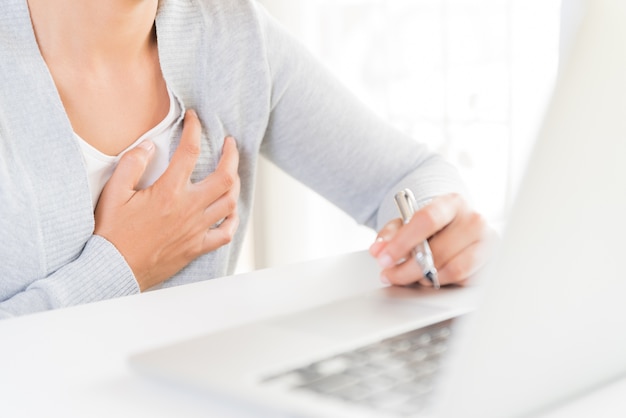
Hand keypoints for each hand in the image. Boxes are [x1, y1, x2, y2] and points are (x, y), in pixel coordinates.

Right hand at [94, 110, 239, 290]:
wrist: (114, 269)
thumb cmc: (112, 233)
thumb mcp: (113, 193)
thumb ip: (132, 164)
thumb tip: (150, 146)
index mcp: (168, 192)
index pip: (190, 151)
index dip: (194, 129)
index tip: (194, 118)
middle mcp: (189, 209)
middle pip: (225, 176)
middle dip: (231, 154)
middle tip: (229, 143)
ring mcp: (196, 229)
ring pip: (230, 202)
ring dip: (235, 183)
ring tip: (231, 172)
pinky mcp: (197, 247)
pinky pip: (225, 233)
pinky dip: (233, 220)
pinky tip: (230, 211)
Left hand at [369, 193, 496, 286]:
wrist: (458, 227)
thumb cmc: (433, 225)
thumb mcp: (408, 222)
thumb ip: (390, 233)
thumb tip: (378, 250)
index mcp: (452, 203)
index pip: (426, 220)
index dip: (402, 242)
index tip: (384, 258)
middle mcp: (473, 220)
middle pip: (439, 250)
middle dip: (408, 268)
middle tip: (390, 275)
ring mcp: (486, 242)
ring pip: (453, 269)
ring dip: (426, 279)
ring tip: (410, 277)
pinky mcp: (490, 263)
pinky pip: (464, 280)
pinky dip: (443, 283)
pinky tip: (431, 278)